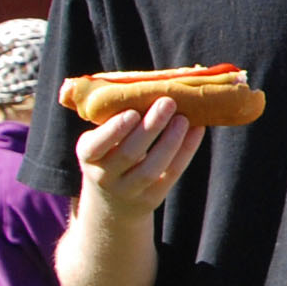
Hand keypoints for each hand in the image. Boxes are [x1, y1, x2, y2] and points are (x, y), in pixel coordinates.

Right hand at [75, 97, 204, 218]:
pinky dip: (186, 151)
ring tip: (184, 118)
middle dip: (150, 128)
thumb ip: (116, 118)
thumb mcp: (101, 141)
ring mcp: (129, 190)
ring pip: (151, 168)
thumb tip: (151, 83)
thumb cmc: (110, 154)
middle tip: (167, 102)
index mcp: (89, 156)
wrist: (112, 202)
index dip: (113, 131)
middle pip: (128, 154)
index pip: (95, 146)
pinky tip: (197, 130)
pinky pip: (171, 173)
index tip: (131, 113)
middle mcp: (105, 176)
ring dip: (171, 141)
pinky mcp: (153, 197)